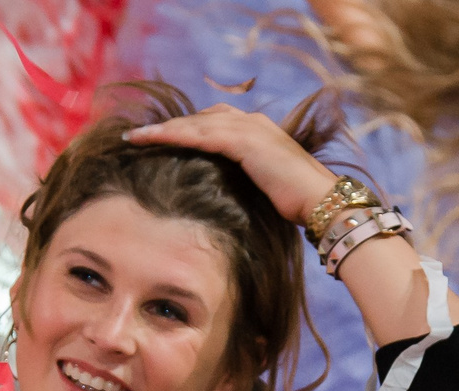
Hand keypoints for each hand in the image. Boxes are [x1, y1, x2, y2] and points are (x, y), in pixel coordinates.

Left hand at [125, 105, 339, 226]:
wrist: (323, 202)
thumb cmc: (301, 205)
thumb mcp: (268, 189)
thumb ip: (249, 182)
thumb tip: (227, 196)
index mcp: (260, 132)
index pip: (215, 122)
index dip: (187, 128)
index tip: (162, 138)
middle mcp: (253, 123)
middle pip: (201, 118)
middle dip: (170, 125)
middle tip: (138, 135)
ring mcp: (250, 129)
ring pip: (196, 123)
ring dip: (163, 129)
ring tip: (135, 137)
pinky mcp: (245, 142)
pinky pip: (201, 134)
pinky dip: (175, 135)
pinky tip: (153, 140)